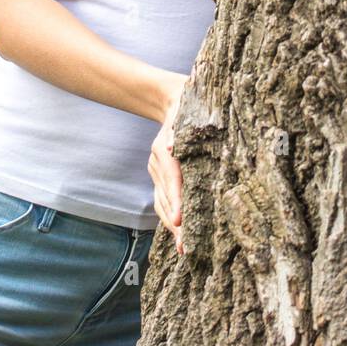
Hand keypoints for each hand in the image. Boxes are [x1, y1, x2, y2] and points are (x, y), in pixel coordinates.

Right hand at [148, 72, 188, 254]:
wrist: (174, 98)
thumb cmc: (190, 104)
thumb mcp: (190, 109)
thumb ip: (180, 129)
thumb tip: (172, 148)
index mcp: (165, 146)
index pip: (171, 177)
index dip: (175, 200)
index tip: (179, 221)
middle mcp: (157, 160)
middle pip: (164, 196)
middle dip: (174, 223)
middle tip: (186, 246)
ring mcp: (156, 169)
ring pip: (161, 202)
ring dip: (171, 226)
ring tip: (185, 247)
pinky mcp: (160, 175)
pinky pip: (163, 200)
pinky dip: (170, 217)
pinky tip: (180, 235)